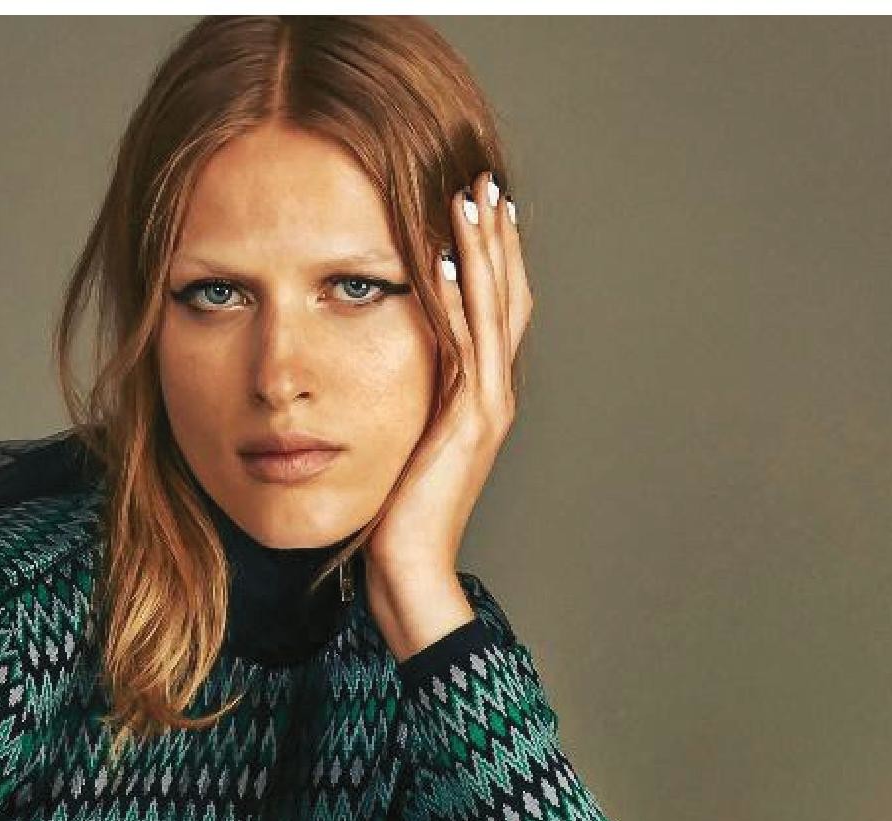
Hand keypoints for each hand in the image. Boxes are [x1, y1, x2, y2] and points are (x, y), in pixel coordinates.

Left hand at [364, 168, 533, 663]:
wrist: (410, 570)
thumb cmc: (397, 517)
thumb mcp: (403, 440)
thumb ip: (408, 398)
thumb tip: (384, 361)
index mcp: (480, 397)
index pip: (494, 309)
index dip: (492, 255)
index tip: (478, 204)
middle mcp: (493, 395)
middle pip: (507, 296)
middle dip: (496, 236)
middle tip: (484, 179)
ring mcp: (487, 407)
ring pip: (493, 310)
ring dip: (482, 251)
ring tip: (469, 198)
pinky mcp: (470, 422)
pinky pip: (466, 347)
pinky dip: (458, 301)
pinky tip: (446, 262)